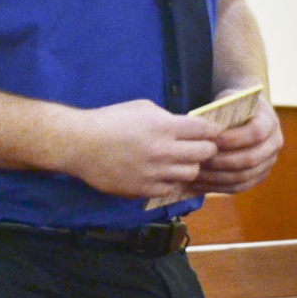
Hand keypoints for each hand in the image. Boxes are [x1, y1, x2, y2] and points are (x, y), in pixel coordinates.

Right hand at [59, 99, 219, 198]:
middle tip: (201, 147)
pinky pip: (172, 187)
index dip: (213, 131)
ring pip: (192, 173)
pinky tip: (163, 172)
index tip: (214, 132)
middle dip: (207, 148)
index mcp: (164, 126)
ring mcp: (157, 173)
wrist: (82, 144)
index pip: (205, 130)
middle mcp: (165, 151)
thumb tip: (185, 128)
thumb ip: (167, 118)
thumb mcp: (142, 108)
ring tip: (180, 160)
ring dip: (190, 165)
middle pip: (205, 154)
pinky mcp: (146, 190)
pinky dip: (172, 179)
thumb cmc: (110, 120)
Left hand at [190, 96, 282, 193]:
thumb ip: (220, 113)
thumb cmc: (230, 104)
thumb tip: (201, 131)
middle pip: (251, 159)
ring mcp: (268, 162)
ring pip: (244, 176)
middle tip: (199, 160)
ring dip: (217, 177)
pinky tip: (199, 185)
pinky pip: (240, 186)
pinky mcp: (259, 175)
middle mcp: (274, 143)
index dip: (234, 138)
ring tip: (195, 174)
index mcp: (269, 120)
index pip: (256, 133)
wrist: (245, 111)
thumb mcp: (227, 101)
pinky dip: (218, 187)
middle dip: (223, 161)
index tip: (213, 139)